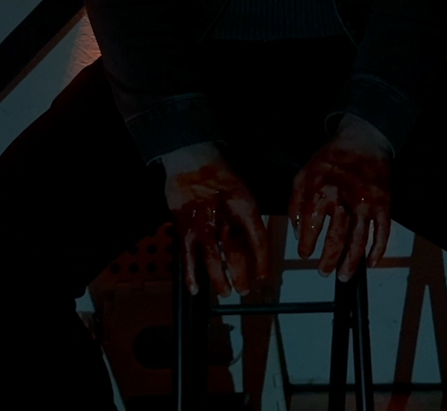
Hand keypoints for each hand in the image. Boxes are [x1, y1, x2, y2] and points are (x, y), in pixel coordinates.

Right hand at [160, 142, 272, 297]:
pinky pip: (186, 254)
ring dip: (220, 279)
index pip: (257, 239)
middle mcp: (223, 215)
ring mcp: (201, 222)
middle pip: (235, 253)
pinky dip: (190, 273)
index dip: (262, 261)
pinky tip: (195, 288)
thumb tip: (253, 242)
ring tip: (226, 292)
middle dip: (242, 275)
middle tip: (245, 289)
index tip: (264, 276)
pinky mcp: (183, 225)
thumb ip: (247, 215)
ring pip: (212, 258)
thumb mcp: (243, 187)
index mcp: (243, 204)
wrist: (190, 155)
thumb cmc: (219, 170)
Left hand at [289, 114, 392, 281]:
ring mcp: (366, 204)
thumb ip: (295, 203)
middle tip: (323, 272)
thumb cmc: (331, 160)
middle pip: (336, 238)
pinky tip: (370, 263)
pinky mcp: (383, 204)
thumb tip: (296, 230)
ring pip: (359, 240)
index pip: (310, 225)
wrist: (363, 142)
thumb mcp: (303, 174)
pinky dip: (378, 250)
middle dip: (328, 260)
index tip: (304, 254)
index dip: (306, 244)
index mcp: (321, 191)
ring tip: (343, 275)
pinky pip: (383, 232)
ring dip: (351, 262)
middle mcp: (343, 199)